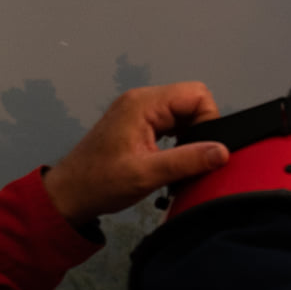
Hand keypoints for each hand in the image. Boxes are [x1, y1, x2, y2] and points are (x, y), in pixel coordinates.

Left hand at [43, 83, 229, 224]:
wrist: (68, 194)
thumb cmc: (98, 183)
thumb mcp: (146, 175)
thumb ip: (187, 161)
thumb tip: (222, 152)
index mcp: (142, 104)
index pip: (196, 95)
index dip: (208, 120)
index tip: (203, 149)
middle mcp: (141, 101)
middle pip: (192, 101)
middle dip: (200, 130)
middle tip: (191, 158)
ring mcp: (139, 111)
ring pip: (184, 113)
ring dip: (189, 136)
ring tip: (179, 160)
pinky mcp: (139, 123)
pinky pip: (172, 122)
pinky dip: (179, 139)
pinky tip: (172, 158)